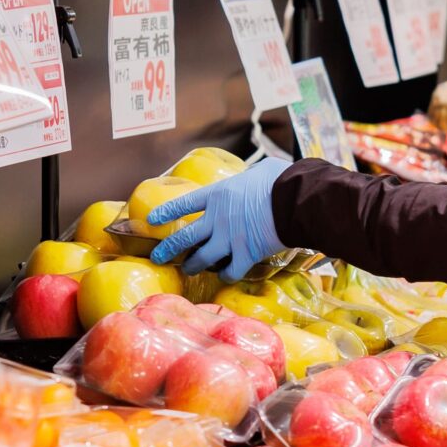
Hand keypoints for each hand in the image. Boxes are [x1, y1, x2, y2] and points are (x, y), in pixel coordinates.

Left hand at [149, 157, 289, 279]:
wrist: (295, 200)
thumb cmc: (281, 180)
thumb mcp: (260, 170)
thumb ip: (249, 177)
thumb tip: (253, 176)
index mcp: (218, 195)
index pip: (184, 204)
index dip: (166, 212)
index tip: (152, 220)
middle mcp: (218, 218)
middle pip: (185, 237)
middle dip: (168, 249)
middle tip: (157, 257)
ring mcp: (230, 239)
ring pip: (202, 258)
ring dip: (192, 265)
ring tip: (187, 269)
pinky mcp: (246, 254)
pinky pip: (230, 271)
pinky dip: (226, 275)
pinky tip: (225, 275)